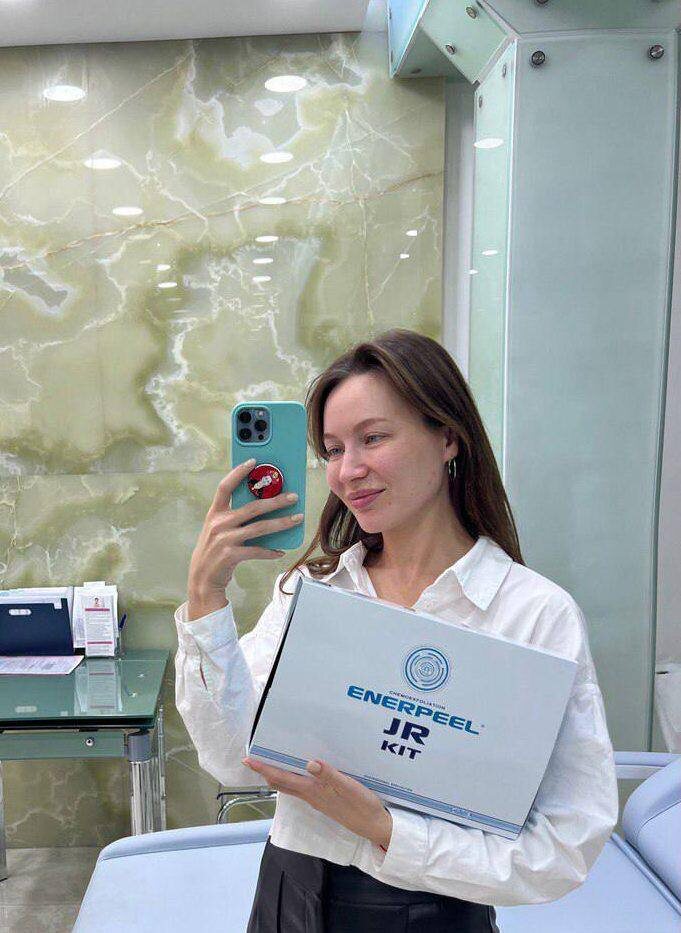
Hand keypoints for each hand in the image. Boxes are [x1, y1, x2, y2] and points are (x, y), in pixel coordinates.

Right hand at [186, 459, 303, 618]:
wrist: (201, 580)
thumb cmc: (214, 551)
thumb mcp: (217, 530)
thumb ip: (233, 517)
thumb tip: (264, 506)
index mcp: (214, 513)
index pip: (225, 487)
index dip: (238, 472)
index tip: (254, 461)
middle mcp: (218, 524)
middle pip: (253, 507)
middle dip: (276, 500)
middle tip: (294, 496)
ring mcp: (224, 539)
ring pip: (260, 527)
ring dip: (282, 523)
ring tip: (297, 519)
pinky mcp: (231, 555)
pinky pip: (257, 550)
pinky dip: (271, 551)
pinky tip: (281, 551)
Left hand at [242, 756, 392, 849]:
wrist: (374, 826)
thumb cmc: (362, 806)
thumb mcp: (348, 787)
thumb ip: (329, 775)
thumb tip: (309, 763)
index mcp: (313, 790)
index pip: (282, 778)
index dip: (264, 769)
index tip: (248, 760)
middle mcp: (310, 795)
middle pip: (282, 782)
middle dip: (267, 771)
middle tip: (255, 758)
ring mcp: (317, 798)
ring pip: (291, 785)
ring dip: (279, 774)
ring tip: (273, 760)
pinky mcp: (325, 799)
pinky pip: (302, 786)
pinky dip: (294, 777)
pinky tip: (301, 770)